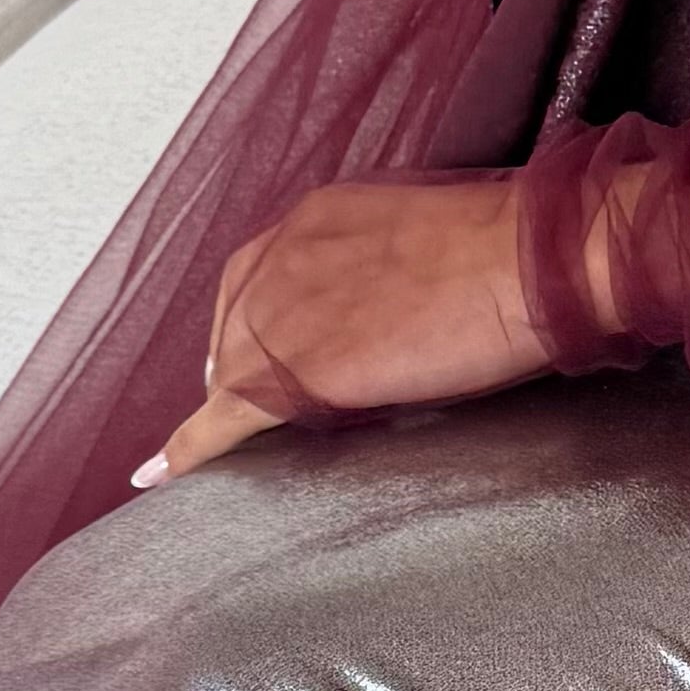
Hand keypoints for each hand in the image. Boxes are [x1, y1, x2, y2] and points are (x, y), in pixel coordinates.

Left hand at [135, 171, 545, 484]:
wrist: (529, 262)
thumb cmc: (513, 250)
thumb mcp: (429, 237)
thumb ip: (392, 268)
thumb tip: (402, 306)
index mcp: (318, 216)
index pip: (256, 275)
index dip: (251, 321)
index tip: (260, 351)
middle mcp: (284, 254)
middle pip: (232, 324)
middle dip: (235, 367)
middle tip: (249, 410)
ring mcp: (284, 310)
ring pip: (229, 371)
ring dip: (230, 407)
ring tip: (224, 447)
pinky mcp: (297, 369)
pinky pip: (224, 416)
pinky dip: (188, 449)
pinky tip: (160, 474)